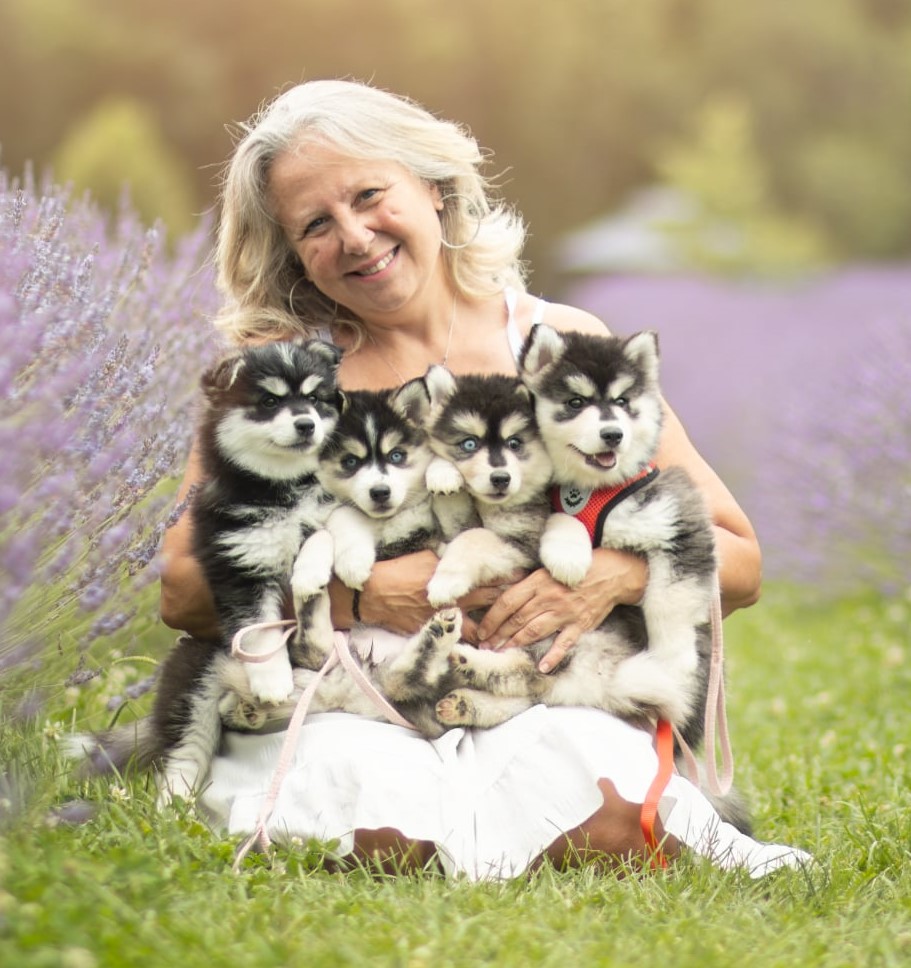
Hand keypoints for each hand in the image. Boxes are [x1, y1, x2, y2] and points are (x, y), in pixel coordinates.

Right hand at [350, 550, 510, 636]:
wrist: (374, 594)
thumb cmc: (398, 571)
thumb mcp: (426, 558)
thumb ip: (447, 562)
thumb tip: (459, 560)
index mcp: (452, 583)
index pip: (486, 583)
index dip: (505, 581)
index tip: (521, 577)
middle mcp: (451, 604)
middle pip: (486, 606)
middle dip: (505, 606)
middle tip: (523, 606)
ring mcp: (442, 620)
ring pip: (475, 630)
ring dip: (490, 632)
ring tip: (506, 636)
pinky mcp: (431, 632)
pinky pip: (454, 639)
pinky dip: (467, 642)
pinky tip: (480, 646)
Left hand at [475, 548, 648, 672]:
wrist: (611, 573)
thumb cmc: (576, 569)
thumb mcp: (548, 569)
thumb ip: (528, 584)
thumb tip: (505, 598)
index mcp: (538, 582)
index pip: (507, 602)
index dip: (492, 618)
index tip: (482, 630)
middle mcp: (549, 598)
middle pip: (517, 620)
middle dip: (498, 635)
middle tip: (485, 647)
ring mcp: (565, 613)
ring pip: (534, 632)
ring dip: (515, 645)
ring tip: (501, 654)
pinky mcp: (580, 625)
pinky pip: (563, 643)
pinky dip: (552, 656)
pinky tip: (542, 666)